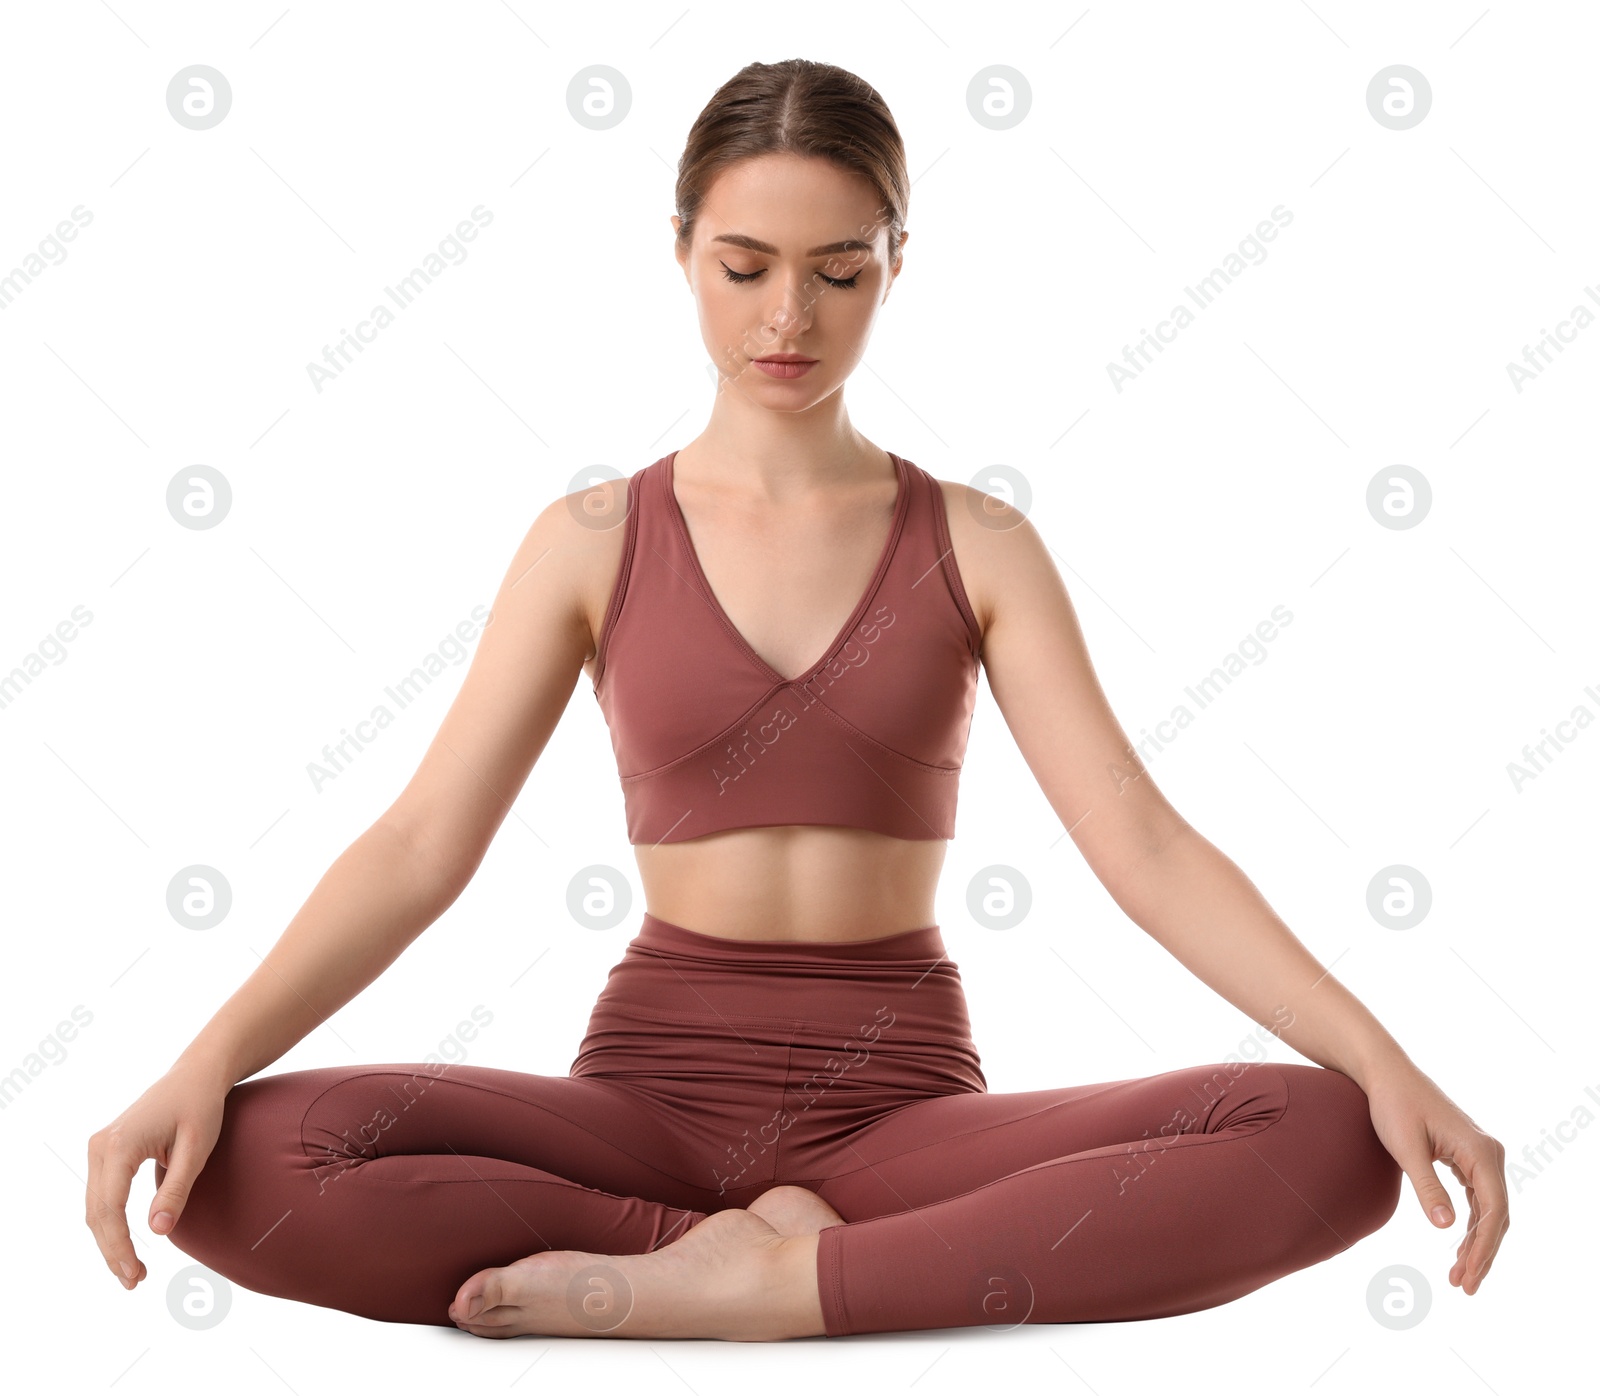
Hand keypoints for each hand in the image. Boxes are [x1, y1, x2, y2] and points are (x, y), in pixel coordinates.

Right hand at [85, 1064, 228, 1290]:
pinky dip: (109, 1223)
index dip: (119, 1246)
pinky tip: (124, 1244)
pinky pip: (101, 1195)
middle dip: (112, 1251)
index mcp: (119, 1145)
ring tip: (132, 1273)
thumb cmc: (201, 1106)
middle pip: (97, 1213)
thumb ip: (177, 1188)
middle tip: (135, 1283)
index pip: (110, 1209)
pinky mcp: (106, 1151)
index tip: (135, 1274)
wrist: (196, 1074)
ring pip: (95, 1207)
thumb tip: (158, 1232)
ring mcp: (99, 1147)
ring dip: (108, 1241)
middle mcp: (100, 1146)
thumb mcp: (197, 1148)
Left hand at [1362, 1064, 1508, 1295]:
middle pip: (1497, 1214)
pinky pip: (1478, 1197)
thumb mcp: (1405, 1147)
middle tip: (1463, 1287)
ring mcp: (1480, 1154)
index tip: (1468, 1276)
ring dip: (1477, 1242)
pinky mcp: (1467, 1155)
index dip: (1483, 1247)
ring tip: (1458, 1275)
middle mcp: (1488, 1152)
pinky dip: (1470, 1223)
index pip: (1493, 1210)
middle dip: (1482, 1253)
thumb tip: (1445, 1227)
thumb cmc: (1392, 1104)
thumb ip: (1426, 1186)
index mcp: (1480, 1151)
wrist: (1385, 1073)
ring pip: (1489, 1209)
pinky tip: (1458, 1245)